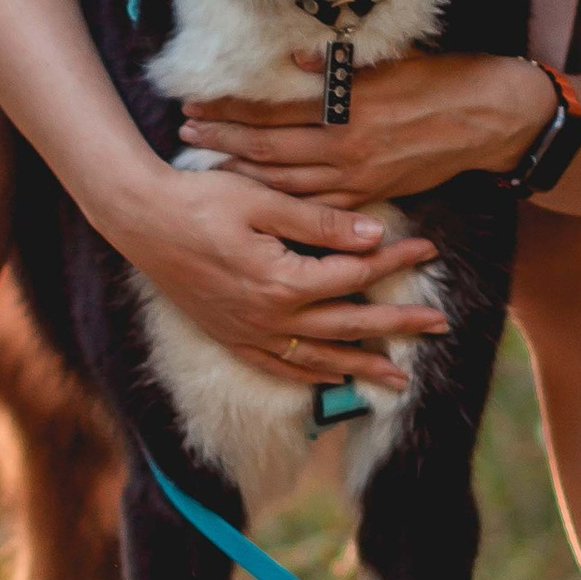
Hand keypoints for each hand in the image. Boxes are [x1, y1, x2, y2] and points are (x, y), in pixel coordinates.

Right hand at [112, 162, 446, 391]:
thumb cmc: (200, 201)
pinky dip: (311, 377)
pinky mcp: (230, 336)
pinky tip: (332, 379)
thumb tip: (373, 237)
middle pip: (349, 326)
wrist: (141, 220)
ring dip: (362, 367)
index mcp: (283, 282)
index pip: (356, 275)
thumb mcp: (263, 200)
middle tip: (439, 325)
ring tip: (400, 379)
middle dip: (398, 326)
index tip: (428, 249)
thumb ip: (320, 224)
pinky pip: (279, 367)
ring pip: (318, 359)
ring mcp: (249, 334)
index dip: (395, 262)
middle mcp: (270, 318)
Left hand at [182, 51, 555, 206]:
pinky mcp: (373, 196)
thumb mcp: (392, 61)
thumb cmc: (446, 79)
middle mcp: (347, 148)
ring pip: (286, 186)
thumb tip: (292, 58)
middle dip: (222, 145)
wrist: (493, 119)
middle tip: (187, 138)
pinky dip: (284, 206)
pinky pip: (318, 210)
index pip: (271, 113)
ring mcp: (359, 179)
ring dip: (244, 177)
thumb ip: (338, 65)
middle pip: (268, 153)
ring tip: (209, 169)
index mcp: (347, 108)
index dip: (229, 112)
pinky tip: (259, 203)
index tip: (195, 106)